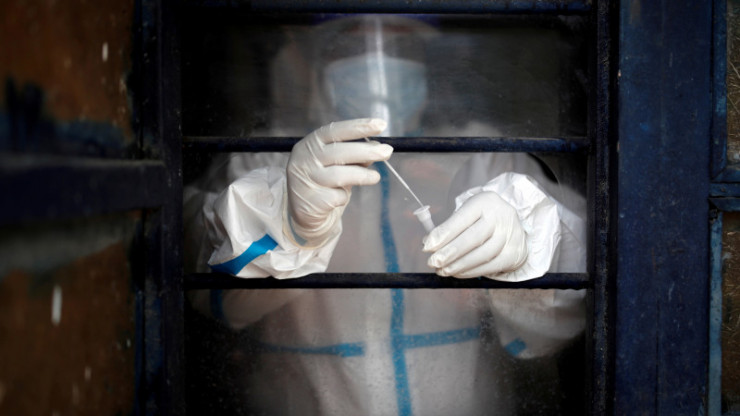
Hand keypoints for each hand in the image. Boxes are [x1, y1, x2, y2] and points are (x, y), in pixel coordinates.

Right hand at [287, 118, 391, 245]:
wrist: (305, 212)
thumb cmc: (324, 182)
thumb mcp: (338, 164)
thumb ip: (355, 155)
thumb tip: (378, 147)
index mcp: (310, 144)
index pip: (334, 130)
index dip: (358, 127)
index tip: (381, 124)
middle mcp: (304, 159)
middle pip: (338, 152)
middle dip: (365, 151)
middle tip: (388, 151)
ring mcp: (306, 180)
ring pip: (339, 175)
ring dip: (362, 175)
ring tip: (376, 177)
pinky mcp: (311, 201)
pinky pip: (337, 196)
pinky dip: (344, 196)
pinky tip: (341, 196)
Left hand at [423, 191, 527, 277]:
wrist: (512, 224)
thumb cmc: (482, 218)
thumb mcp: (468, 213)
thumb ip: (450, 227)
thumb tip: (429, 244)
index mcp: (485, 201)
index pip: (462, 218)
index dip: (443, 234)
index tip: (427, 246)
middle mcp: (501, 216)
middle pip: (473, 238)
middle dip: (450, 252)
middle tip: (433, 262)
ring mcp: (510, 235)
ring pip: (482, 255)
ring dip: (458, 265)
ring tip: (442, 270)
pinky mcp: (514, 254)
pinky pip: (490, 266)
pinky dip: (471, 272)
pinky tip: (457, 272)